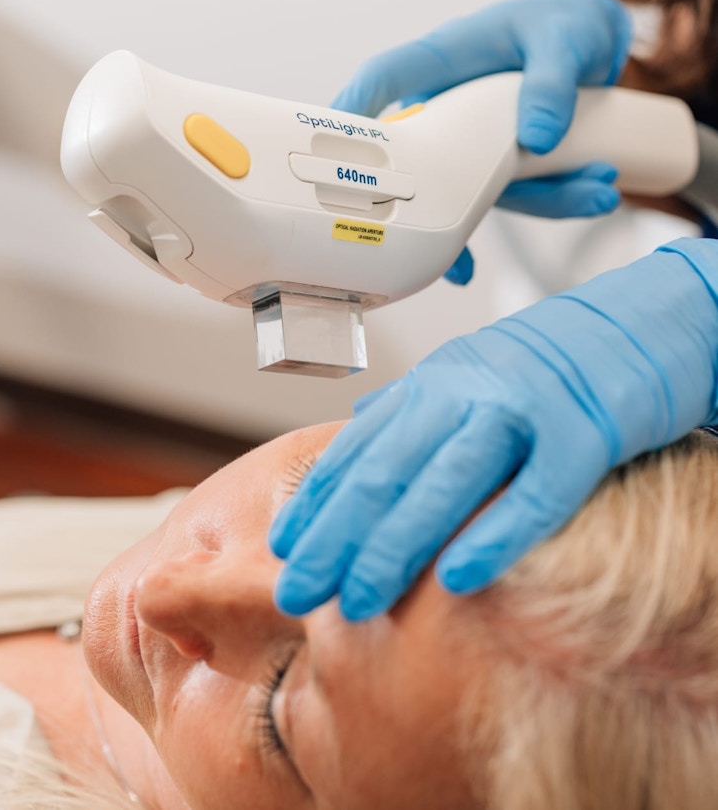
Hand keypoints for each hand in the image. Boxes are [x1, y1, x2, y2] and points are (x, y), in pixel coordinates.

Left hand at [270, 238, 717, 619]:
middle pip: (386, 469)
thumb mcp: (466, 377)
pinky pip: (535, 493)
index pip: (359, 449)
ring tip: (355, 601)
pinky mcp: (583, 433)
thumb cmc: (548, 364)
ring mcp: (522, 410)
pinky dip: (495, 536)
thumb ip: (410, 407)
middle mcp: (464, 393)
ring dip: (393, 545)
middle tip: (298, 591)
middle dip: (334, 535)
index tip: (284, 548)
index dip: (318, 501)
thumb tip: (357, 425)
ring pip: (444, 482)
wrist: (641, 325)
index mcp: (432, 386)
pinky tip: (457, 581)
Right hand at [331, 0, 631, 282]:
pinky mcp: (498, 167)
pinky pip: (519, 196)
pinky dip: (558, 202)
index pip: (380, 84)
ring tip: (596, 189)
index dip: (347, 117)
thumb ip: (552, 84)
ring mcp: (469, 145)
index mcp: (441, 64)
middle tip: (448, 251)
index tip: (326, 152)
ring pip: (477, 191)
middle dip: (431, 211)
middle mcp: (445, 110)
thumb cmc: (562, 25)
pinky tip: (594, 194)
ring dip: (536, 201)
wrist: (594, 43)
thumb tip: (539, 138)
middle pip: (418, 164)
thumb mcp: (563, 40)